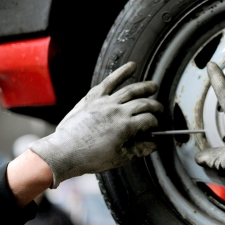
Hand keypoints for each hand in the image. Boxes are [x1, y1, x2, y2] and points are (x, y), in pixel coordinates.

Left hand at [29, 62, 162, 187]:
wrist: (64, 151)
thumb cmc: (90, 157)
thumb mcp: (119, 157)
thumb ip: (139, 148)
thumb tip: (154, 144)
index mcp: (126, 127)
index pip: (148, 120)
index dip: (155, 123)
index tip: (154, 126)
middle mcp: (118, 111)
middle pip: (144, 104)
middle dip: (155, 106)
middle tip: (159, 109)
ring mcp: (105, 102)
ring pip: (131, 90)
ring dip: (145, 87)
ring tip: (154, 86)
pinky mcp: (93, 98)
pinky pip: (110, 81)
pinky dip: (121, 72)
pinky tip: (132, 67)